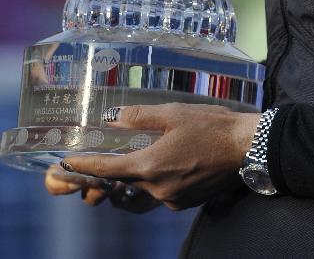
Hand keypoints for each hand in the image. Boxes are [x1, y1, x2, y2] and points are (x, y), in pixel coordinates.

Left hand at [60, 103, 259, 210]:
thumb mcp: (174, 113)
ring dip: (136, 177)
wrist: (245, 147)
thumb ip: (140, 117)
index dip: (84, 167)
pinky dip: (155, 181)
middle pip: (124, 183)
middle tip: (104, 161)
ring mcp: (171, 199)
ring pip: (142, 190)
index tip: (66, 165)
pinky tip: (166, 163)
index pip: (107, 170)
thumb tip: (113, 118)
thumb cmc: (211, 126)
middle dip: (110, 174)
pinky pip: (160, 194)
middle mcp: (157, 188)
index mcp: (151, 166)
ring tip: (138, 160)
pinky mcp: (184, 202)